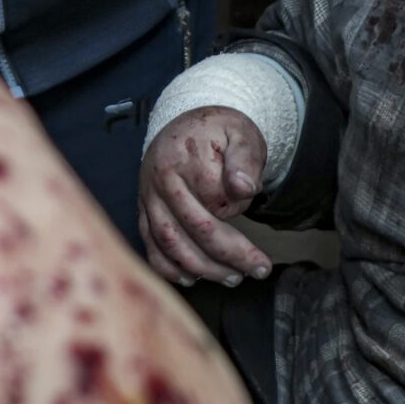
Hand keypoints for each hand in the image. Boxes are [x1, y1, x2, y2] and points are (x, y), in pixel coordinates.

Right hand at [139, 106, 272, 287]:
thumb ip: (245, 159)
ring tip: (231, 277)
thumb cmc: (218, 132)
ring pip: (170, 243)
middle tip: (257, 270)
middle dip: (228, 255)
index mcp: (183, 158)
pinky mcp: (144, 211)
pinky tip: (190, 279)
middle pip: (193, 228)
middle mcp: (159, 180)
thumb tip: (244, 188)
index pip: (214, 199)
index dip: (239, 214)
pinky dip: (168, 268)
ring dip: (202, 268)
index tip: (261, 229)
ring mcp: (148, 198)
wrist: (188, 124)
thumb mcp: (240, 134)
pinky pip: (150, 245)